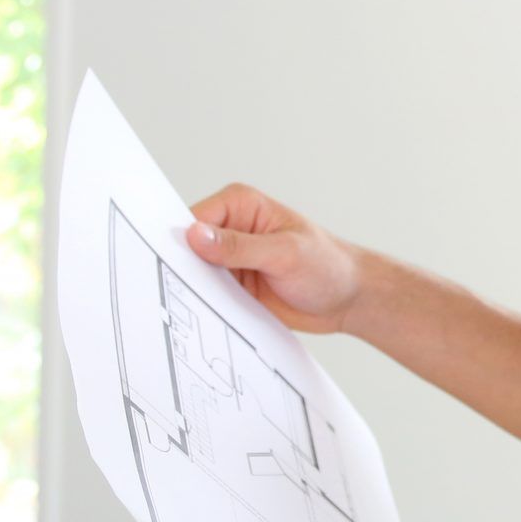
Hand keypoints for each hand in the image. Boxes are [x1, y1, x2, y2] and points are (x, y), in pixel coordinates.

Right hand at [185, 183, 363, 333]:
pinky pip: (206, 294)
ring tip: (188, 307)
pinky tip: (203, 316)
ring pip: (193, 273)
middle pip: (188, 247)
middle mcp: (231, 228)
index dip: (179, 242)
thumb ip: (239, 246)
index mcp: (241, 205)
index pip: (194, 219)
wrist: (349, 298)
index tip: (171, 264)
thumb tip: (196, 235)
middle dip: (181, 268)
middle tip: (174, 290)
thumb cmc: (328, 265)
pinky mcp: (233, 284)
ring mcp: (230, 259)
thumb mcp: (284, 253)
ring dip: (192, 289)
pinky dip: (204, 305)